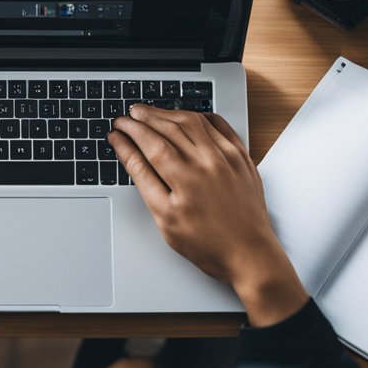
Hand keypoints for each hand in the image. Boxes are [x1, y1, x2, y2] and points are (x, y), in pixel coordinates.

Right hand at [109, 105, 308, 325]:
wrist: (250, 255)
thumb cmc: (207, 244)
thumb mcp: (165, 217)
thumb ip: (145, 180)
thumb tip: (128, 152)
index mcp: (184, 177)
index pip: (149, 142)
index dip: (129, 132)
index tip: (116, 128)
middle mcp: (206, 161)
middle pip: (168, 126)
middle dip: (144, 117)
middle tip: (128, 115)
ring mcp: (226, 156)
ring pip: (192, 121)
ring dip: (168, 112)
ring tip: (151, 112)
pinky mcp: (242, 157)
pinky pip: (220, 125)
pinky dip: (200, 116)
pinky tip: (188, 116)